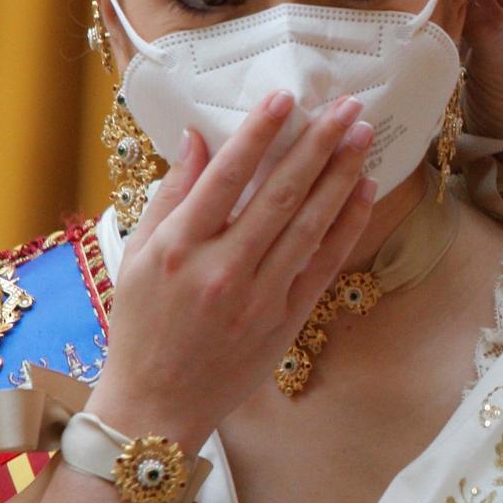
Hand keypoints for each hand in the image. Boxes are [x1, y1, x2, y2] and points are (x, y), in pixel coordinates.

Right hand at [85, 91, 376, 444]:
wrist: (157, 405)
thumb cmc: (140, 325)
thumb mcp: (139, 256)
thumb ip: (171, 195)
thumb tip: (197, 137)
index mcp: (179, 250)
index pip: (226, 178)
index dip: (259, 134)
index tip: (286, 97)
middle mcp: (222, 271)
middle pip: (279, 196)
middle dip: (316, 146)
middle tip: (347, 106)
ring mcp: (259, 297)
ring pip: (308, 226)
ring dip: (340, 176)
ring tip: (361, 136)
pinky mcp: (286, 319)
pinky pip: (323, 263)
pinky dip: (346, 225)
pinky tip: (364, 190)